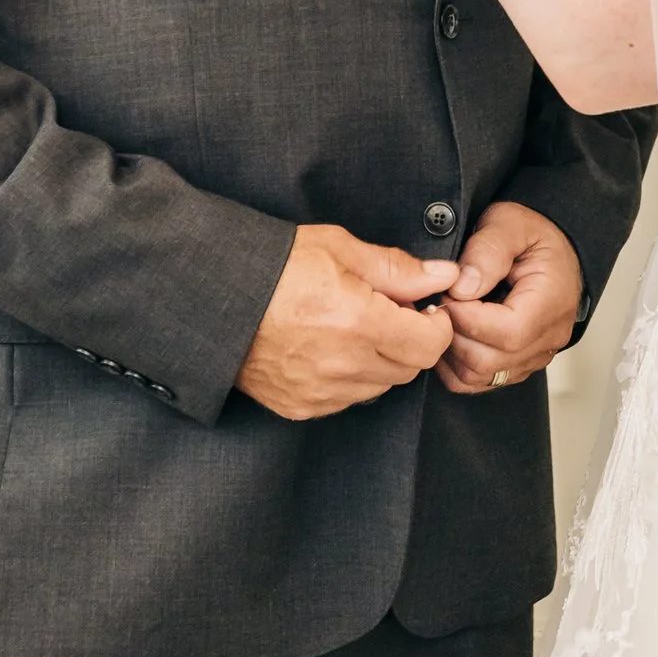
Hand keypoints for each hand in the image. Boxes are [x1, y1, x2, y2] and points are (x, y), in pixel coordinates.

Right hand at [234, 221, 456, 420]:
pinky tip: (329, 349)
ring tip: (353, 328)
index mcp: (359, 322)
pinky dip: (350, 378)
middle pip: (409, 368)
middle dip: (409, 341)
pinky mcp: (300, 407)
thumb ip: (398, 269)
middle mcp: (343, 365)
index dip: (436, 324)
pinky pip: (346, 399)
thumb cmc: (273, 265)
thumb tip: (444, 275)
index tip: (423, 307)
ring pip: (379, 386)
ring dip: (380, 361)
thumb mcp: (338, 249)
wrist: (212, 298)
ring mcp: (321, 392)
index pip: (430, 344)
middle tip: (389, 312)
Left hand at [437, 198, 581, 396]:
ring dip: (452, 351)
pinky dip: (456, 365)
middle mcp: (548, 336)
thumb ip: (487, 250)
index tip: (447, 294)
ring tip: (445, 317)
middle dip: (454, 334)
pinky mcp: (518, 365)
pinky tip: (450, 335)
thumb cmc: (531, 235)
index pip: (508, 332)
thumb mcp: (509, 224)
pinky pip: (480, 381)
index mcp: (552, 301)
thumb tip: (462, 288)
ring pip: (481, 376)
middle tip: (441, 303)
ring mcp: (534, 356)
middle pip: (491, 360)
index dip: (467, 319)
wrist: (550, 249)